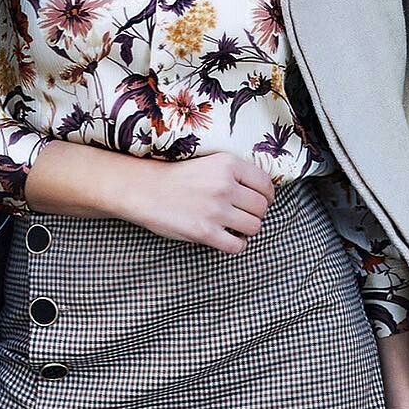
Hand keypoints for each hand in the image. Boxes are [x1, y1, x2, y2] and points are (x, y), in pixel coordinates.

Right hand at [124, 152, 276, 253]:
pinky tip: (227, 239)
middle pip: (261, 207)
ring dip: (247, 229)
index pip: (266, 184)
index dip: (266, 196)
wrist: (143, 189)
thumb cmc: (174, 177)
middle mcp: (225, 185)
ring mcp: (216, 209)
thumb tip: (259, 192)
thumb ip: (233, 174)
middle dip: (256, 214)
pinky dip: (236, 245)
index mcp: (227, 164)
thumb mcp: (208, 163)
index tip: (259, 201)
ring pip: (254, 227)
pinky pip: (238, 245)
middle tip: (243, 215)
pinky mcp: (206, 232)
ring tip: (234, 227)